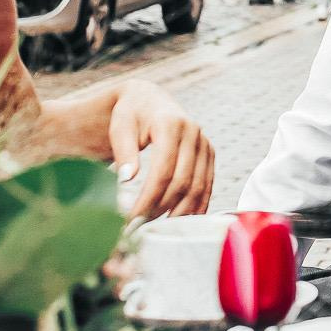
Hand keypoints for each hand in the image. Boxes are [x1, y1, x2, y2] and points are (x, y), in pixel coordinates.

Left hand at [110, 83, 214, 217]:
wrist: (149, 100)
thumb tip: (127, 181)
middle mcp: (194, 134)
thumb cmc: (130, 114)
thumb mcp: (120, 127)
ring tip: (157, 229)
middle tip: (139, 228)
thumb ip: (124, 152)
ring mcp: (205, 145)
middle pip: (183, 182)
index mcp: (172, 125)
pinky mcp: (210, 155)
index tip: (131, 219)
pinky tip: (180, 222)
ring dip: (179, 213)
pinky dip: (196, 207)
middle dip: (161, 209)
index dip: (148, 199)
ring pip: (199, 187)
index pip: (163, 171)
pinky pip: (207, 186)